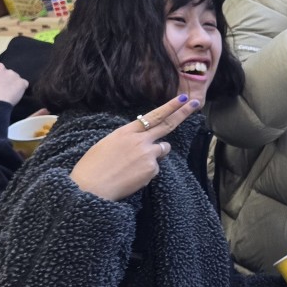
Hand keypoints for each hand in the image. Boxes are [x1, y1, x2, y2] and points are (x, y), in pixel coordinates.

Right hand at [70, 95, 199, 200]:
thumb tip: (141, 139)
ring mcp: (148, 154)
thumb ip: (128, 139)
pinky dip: (147, 172)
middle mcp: (140, 140)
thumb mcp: (107, 144)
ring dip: (156, 153)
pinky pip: (155, 168)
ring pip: (163, 149)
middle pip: (167, 125)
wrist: (91, 188)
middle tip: (195, 102)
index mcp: (126, 132)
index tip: (182, 98)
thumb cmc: (93, 167)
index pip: (153, 116)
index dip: (169, 107)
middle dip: (182, 112)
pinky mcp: (152, 169)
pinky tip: (131, 177)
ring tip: (133, 164)